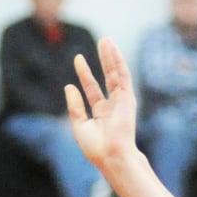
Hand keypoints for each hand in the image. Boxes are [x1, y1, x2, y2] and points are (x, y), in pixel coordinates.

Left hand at [65, 37, 139, 168]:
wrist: (111, 156)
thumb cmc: (96, 147)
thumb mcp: (79, 125)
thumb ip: (75, 106)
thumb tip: (69, 86)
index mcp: (101, 113)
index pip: (92, 88)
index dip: (85, 73)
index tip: (78, 58)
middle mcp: (113, 105)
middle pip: (107, 77)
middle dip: (104, 60)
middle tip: (101, 41)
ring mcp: (121, 101)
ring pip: (116, 74)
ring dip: (112, 57)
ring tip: (106, 40)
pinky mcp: (128, 98)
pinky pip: (123, 76)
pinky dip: (118, 61)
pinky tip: (113, 49)